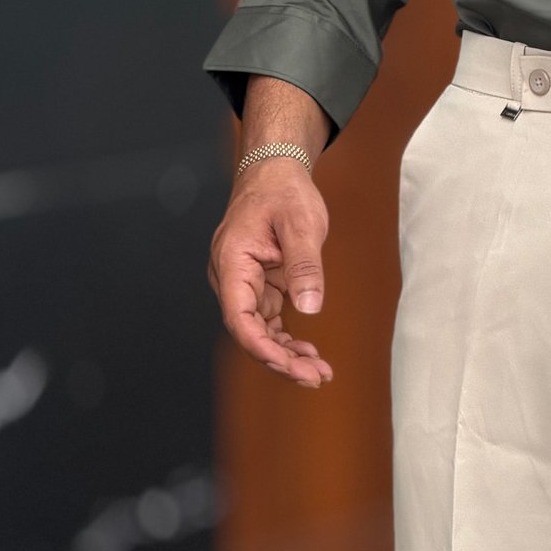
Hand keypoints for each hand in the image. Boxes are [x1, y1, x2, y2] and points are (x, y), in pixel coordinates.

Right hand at [207, 156, 333, 388]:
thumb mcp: (302, 224)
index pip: (238, 317)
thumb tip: (310, 307)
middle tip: (316, 377)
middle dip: (280, 359)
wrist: (275, 173)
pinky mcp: (259, 286)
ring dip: (285, 354)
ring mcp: (244, 284)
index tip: (289, 366)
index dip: (262, 347)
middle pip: (249, 331)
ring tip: (318, 372)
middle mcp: (231, 278)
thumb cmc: (284, 192)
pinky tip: (308, 354)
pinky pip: (268, 321)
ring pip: (259, 331)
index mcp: (232, 262)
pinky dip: (286, 339)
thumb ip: (305, 265)